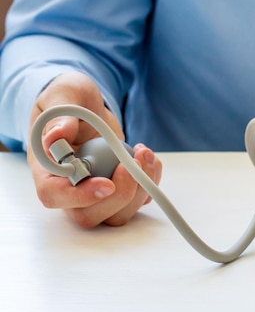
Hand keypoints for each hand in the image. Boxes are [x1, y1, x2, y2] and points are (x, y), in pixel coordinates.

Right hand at [27, 72, 162, 226]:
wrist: (89, 105)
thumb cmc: (70, 100)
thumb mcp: (64, 95)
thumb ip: (61, 115)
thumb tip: (57, 136)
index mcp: (46, 168)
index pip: (53, 195)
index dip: (79, 197)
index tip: (107, 184)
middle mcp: (69, 187)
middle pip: (89, 216)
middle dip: (120, 194)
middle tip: (133, 163)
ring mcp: (95, 191)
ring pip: (118, 214)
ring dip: (140, 188)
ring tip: (143, 153)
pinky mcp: (119, 188)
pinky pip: (139, 200)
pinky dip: (150, 180)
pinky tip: (146, 155)